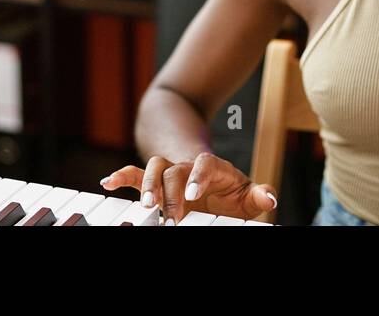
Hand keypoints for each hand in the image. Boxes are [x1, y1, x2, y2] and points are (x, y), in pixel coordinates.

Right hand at [100, 152, 277, 224]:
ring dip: (147, 185)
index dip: (198, 176)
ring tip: (145, 206)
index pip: (205, 163)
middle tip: (172, 216)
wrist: (209, 176)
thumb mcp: (246, 194)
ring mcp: (169, 172)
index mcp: (212, 167)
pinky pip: (134, 173)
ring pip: (154, 167)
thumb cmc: (229, 191)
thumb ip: (258, 195)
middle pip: (175, 168)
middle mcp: (187, 167)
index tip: (193, 195)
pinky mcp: (153, 181)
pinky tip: (108, 182)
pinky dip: (121, 176)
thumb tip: (270, 197)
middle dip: (171, 191)